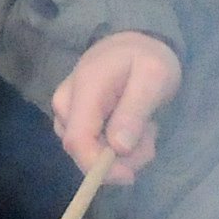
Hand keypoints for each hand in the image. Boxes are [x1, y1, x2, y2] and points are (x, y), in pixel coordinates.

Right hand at [48, 31, 180, 182]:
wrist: (135, 42)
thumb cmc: (146, 57)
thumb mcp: (153, 77)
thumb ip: (135, 111)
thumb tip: (119, 148)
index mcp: (85, 89)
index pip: (78, 141)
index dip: (99, 167)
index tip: (129, 176)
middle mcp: (66, 103)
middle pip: (82, 152)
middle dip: (119, 159)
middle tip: (151, 138)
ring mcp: (65, 113)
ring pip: (87, 153)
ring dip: (121, 154)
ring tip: (145, 128)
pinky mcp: (73, 120)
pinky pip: (90, 147)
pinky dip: (114, 147)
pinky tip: (131, 129)